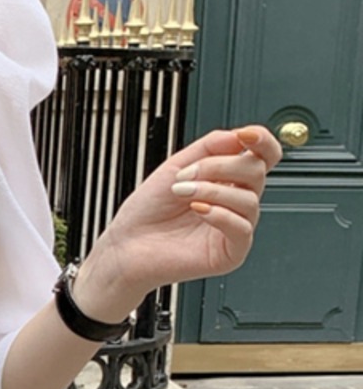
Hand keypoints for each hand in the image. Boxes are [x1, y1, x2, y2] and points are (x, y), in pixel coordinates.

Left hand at [76, 124, 284, 314]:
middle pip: (257, 172)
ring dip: (213, 190)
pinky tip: (198, 210)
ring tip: (182, 193)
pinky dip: (220, 215)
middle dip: (221, 166)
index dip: (262, 141)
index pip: (263, 156)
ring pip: (249, 200)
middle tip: (186, 175)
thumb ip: (210, 147)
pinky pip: (242, 229)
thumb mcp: (176, 167)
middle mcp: (234, 203)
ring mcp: (234, 228)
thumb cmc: (145, 213)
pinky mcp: (230, 253)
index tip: (245, 135)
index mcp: (227, 181)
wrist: (125, 246)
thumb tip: (240, 136)